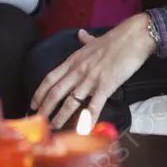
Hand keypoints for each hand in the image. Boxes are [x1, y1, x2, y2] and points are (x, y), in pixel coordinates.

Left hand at [31, 13, 156, 128]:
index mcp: (73, 60)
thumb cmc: (115, 39)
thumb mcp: (94, 40)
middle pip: (56, 92)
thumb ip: (85, 40)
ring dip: (61, 116)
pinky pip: (94, 106)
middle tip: (39, 122)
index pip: (50, 78)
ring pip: (71, 101)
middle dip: (45, 109)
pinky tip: (82, 131)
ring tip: (54, 128)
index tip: (33, 104)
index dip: (40, 92)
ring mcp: (90, 79)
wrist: (133, 37)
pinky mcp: (105, 86)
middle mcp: (78, 71)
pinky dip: (87, 120)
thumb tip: (81, 34)